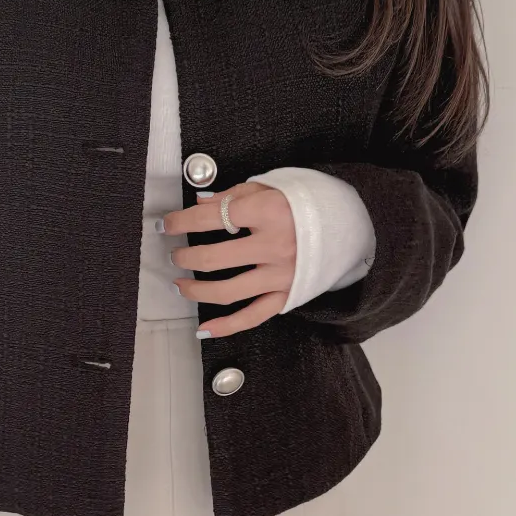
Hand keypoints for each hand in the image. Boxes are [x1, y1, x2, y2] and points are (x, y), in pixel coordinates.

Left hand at [159, 181, 296, 337]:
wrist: (349, 224)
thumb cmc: (307, 203)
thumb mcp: (272, 186)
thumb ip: (234, 195)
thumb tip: (199, 204)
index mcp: (268, 211)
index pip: (212, 217)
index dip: (181, 221)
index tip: (166, 225)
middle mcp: (274, 245)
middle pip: (214, 257)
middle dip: (185, 256)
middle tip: (175, 254)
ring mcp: (281, 275)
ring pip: (227, 291)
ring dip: (196, 290)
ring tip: (180, 285)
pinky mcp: (287, 295)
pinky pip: (252, 317)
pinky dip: (226, 326)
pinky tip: (204, 328)